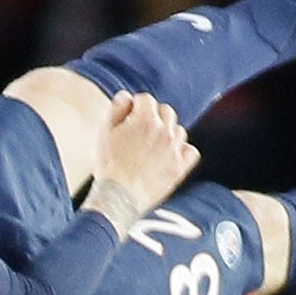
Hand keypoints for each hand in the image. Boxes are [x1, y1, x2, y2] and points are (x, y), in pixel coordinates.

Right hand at [87, 93, 200, 227]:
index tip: (128, 119)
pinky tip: (170, 156)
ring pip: (179, 130)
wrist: (118, 198)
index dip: (135, 107)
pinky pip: (191, 151)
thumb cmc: (108, 165)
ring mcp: (175, 150)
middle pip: (166, 111)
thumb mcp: (104, 132)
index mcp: (146, 120)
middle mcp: (165, 132)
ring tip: (152, 146)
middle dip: (154, 117)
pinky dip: (182, 151)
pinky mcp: (180, 168)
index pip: (146, 99)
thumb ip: (117, 108)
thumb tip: (127, 97)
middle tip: (140, 132)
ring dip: (168, 133)